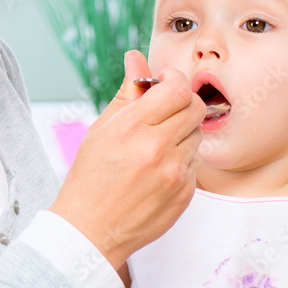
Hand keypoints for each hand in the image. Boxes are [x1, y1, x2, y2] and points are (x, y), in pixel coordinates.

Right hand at [50, 50, 204, 269]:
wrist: (90, 231)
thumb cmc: (90, 177)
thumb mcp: (101, 129)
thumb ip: (126, 92)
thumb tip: (136, 57)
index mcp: (132, 128)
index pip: (176, 88)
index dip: (174, 80)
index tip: (164, 83)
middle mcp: (157, 149)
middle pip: (194, 107)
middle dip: (182, 102)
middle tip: (164, 110)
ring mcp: (174, 173)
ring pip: (197, 134)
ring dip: (182, 132)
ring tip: (156, 145)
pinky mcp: (185, 194)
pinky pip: (194, 163)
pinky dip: (181, 160)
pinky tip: (157, 171)